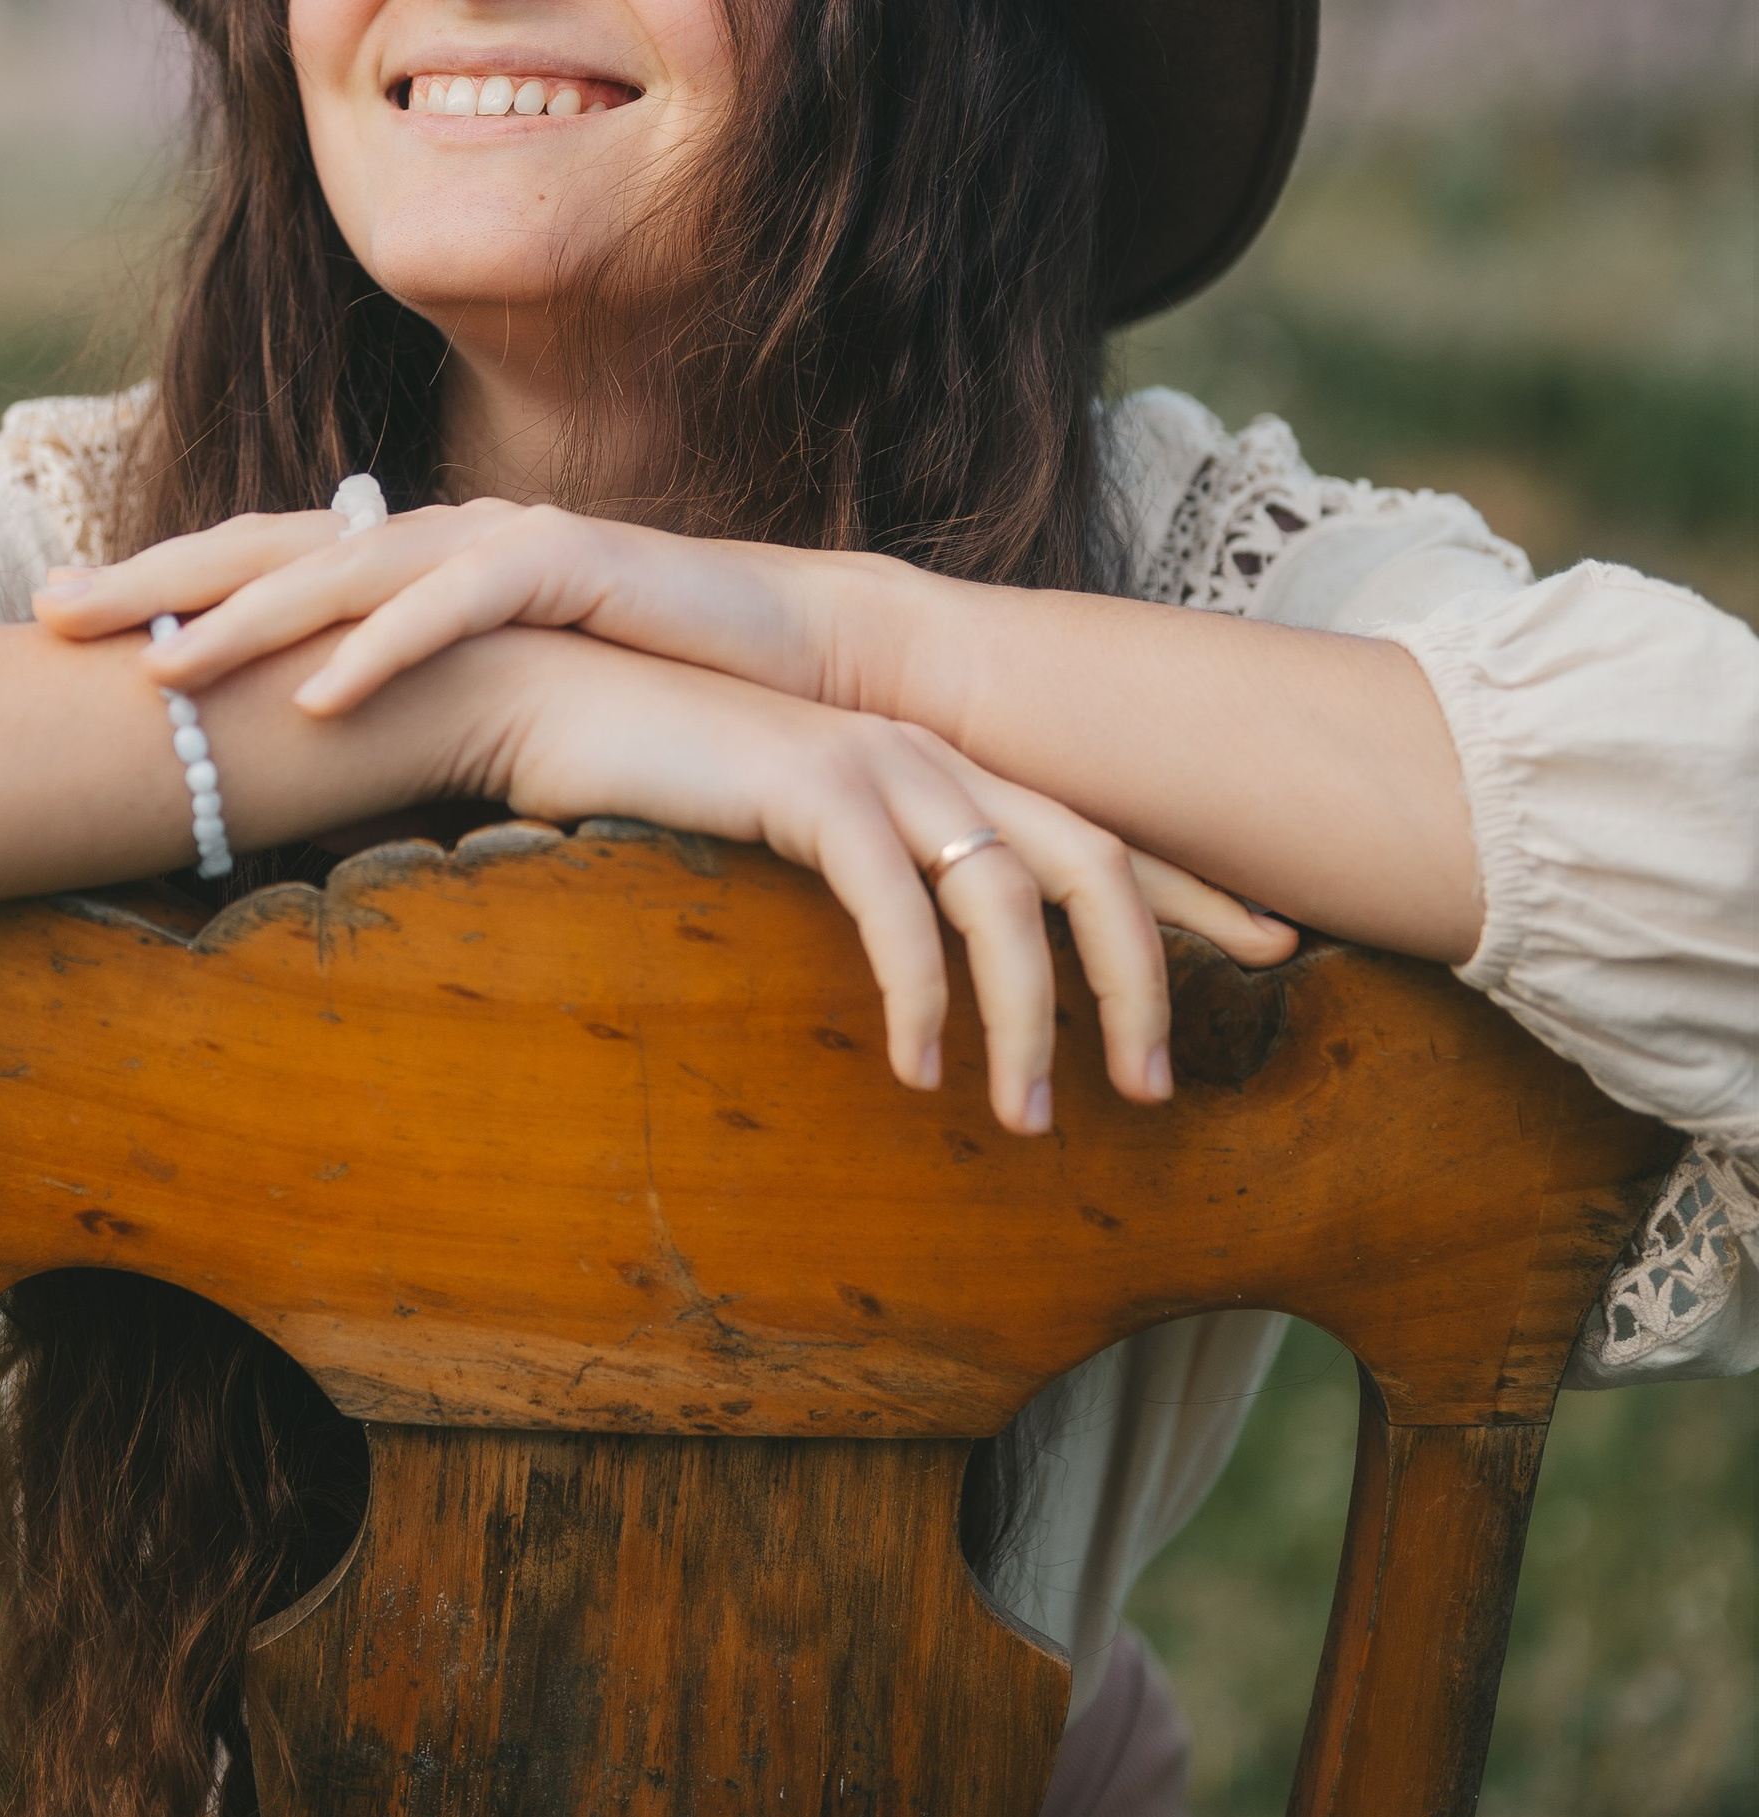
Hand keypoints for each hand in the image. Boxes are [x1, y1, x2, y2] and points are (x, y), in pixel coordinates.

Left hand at [36, 498, 849, 712]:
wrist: (796, 656)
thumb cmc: (639, 686)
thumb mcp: (494, 706)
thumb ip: (402, 718)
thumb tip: (298, 780)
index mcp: (409, 561)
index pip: (259, 566)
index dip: (157, 588)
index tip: (49, 627)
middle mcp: (439, 533)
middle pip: (270, 547)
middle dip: (156, 580)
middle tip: (47, 615)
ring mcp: (501, 539)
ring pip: (348, 568)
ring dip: (246, 617)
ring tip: (159, 669)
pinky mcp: (573, 564)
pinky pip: (460, 604)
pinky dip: (385, 646)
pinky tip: (319, 693)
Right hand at [443, 629, 1289, 1131]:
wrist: (539, 695)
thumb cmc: (653, 777)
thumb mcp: (783, 833)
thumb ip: (863, 872)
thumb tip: (925, 967)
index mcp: (938, 763)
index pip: (1097, 826)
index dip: (1191, 888)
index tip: (1277, 947)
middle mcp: (930, 750)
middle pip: (1091, 862)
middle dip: (1143, 979)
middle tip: (1155, 1091)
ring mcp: (875, 758)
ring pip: (1008, 896)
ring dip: (1030, 1020)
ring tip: (1027, 1121)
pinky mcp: (810, 783)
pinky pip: (898, 905)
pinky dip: (922, 992)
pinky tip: (918, 1068)